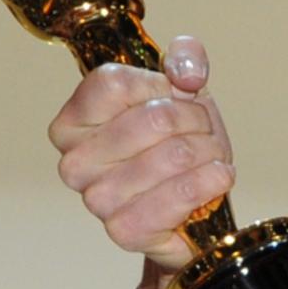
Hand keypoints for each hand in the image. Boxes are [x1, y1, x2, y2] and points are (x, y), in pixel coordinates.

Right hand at [49, 36, 234, 269]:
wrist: (195, 202)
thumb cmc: (178, 142)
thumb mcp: (182, 88)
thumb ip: (185, 58)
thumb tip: (186, 73)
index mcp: (73, 122)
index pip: (115, 83)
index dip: (160, 85)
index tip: (173, 97)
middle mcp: (74, 163)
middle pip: (154, 118)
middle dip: (196, 121)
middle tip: (201, 132)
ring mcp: (96, 200)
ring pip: (175, 155)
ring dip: (209, 152)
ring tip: (208, 157)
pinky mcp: (125, 230)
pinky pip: (181, 194)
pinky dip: (211, 181)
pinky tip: (214, 179)